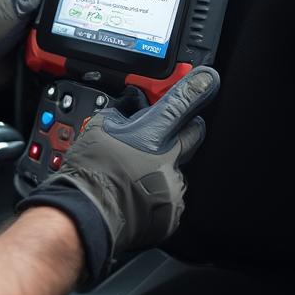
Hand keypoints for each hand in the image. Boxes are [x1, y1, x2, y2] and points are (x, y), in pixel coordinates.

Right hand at [19, 67, 219, 285]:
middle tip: (165, 134)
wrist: (84, 215)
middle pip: (193, 135)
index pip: (181, 104)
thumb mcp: (97, 129)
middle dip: (184, 129)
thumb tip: (130, 107)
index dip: (198, 88)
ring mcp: (173, 188)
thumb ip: (121, 114)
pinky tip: (136, 196)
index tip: (210, 79)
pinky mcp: (172, 213)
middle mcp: (169, 160)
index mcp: (150, 135)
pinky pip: (171, 198)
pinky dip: (157, 195)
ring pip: (177, 170)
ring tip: (134, 178)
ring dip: (163, 169)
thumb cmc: (88, 174)